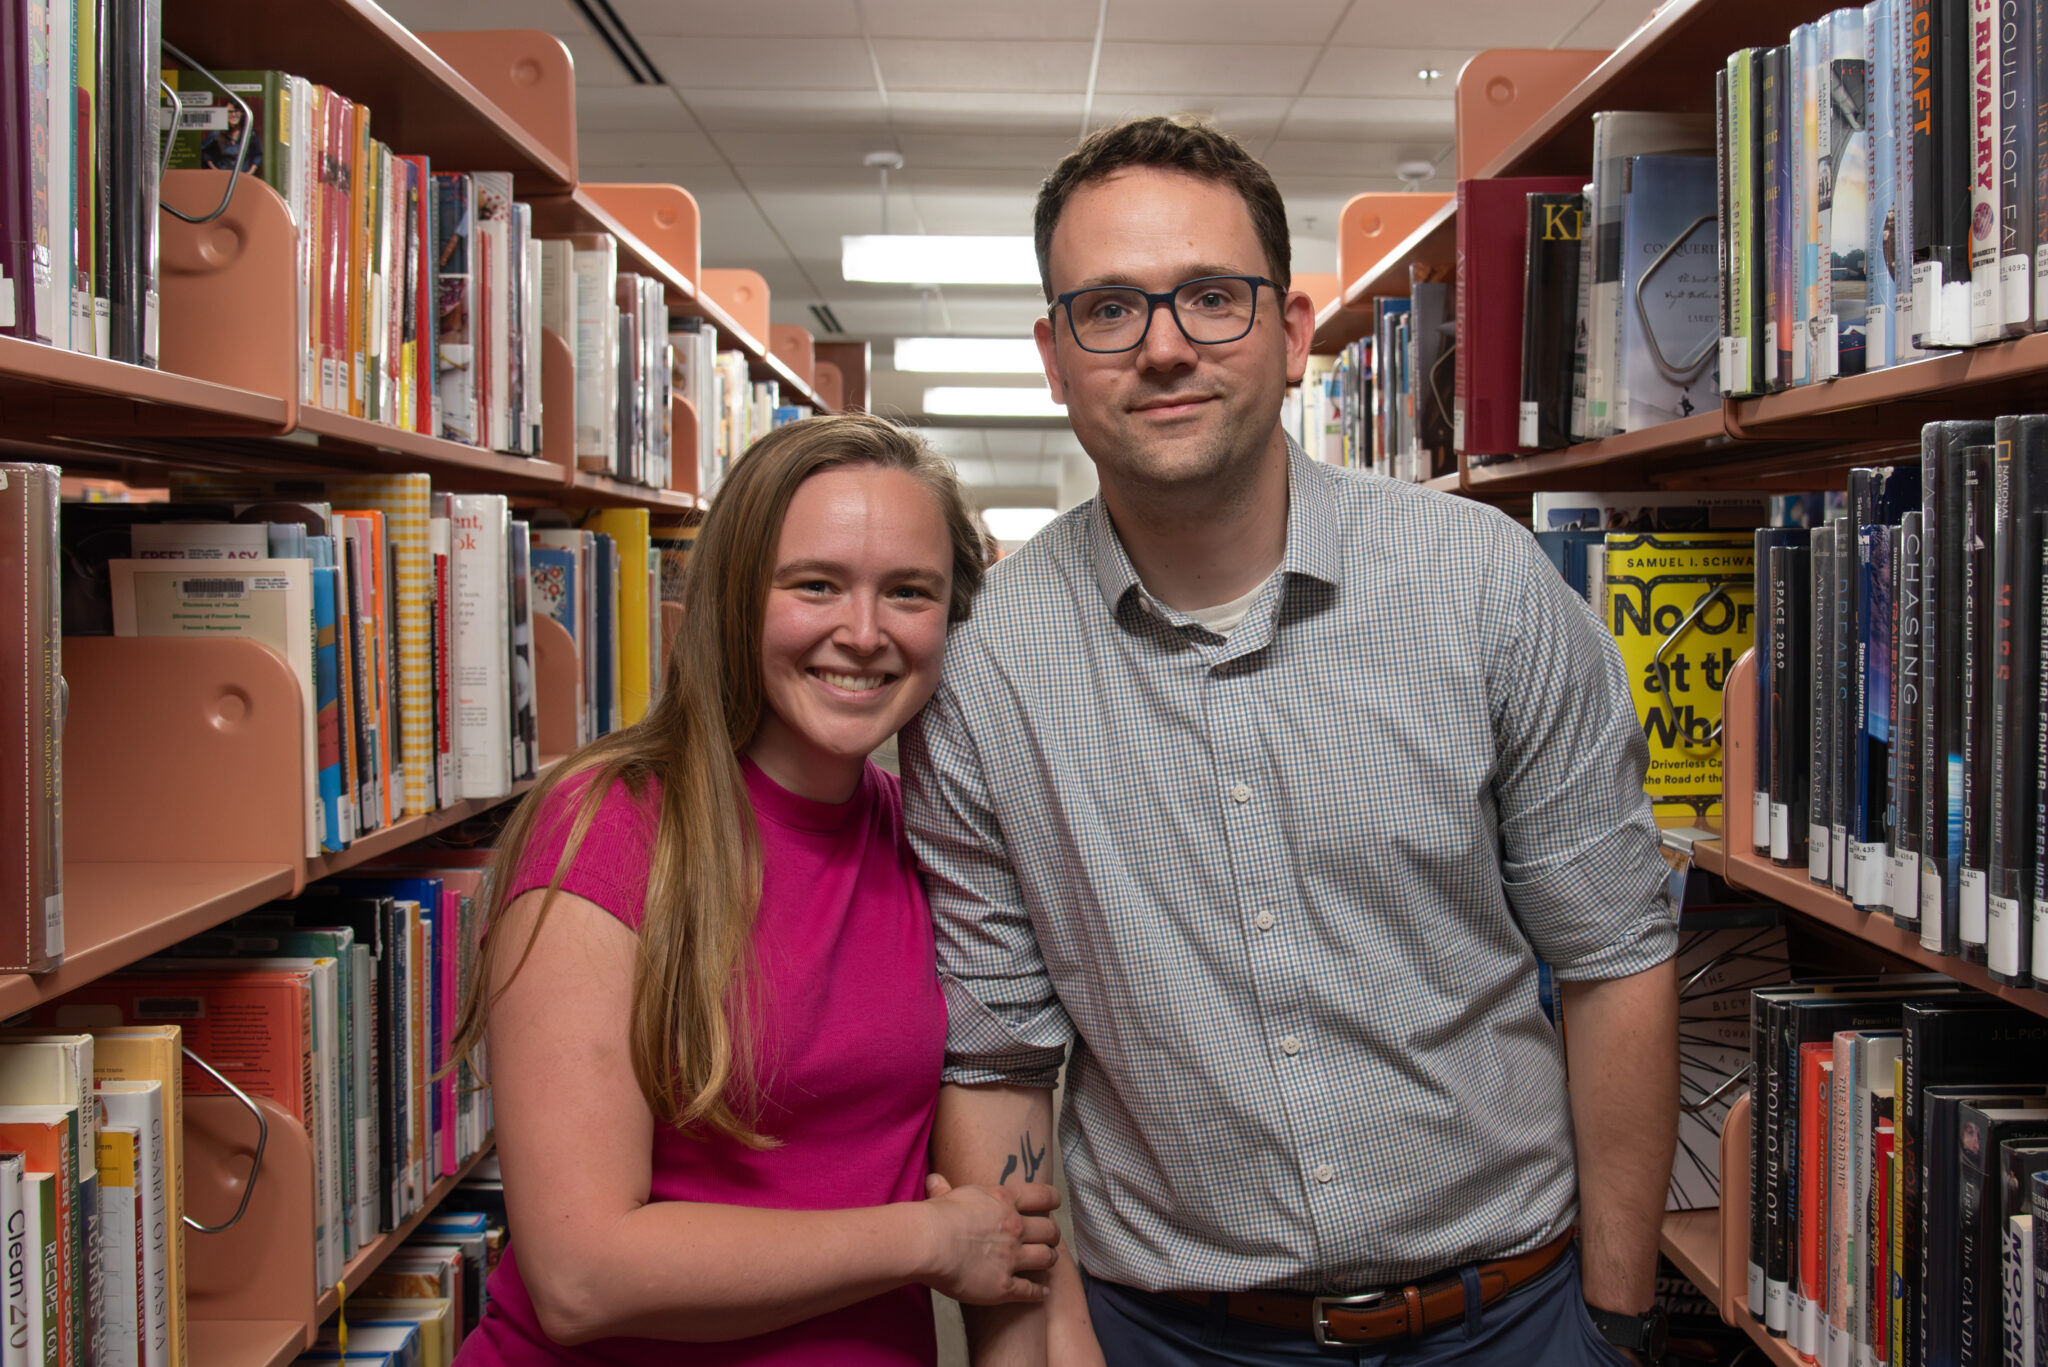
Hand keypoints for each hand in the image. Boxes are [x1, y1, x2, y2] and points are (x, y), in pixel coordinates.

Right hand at [919, 1173, 1061, 1305]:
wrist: (927, 1244)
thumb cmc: (933, 1217)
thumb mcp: (945, 1197)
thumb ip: (945, 1190)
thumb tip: (934, 1180)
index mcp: (1004, 1201)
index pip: (1043, 1196)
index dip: (1052, 1200)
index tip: (1053, 1205)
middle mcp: (1014, 1228)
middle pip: (1050, 1230)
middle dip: (1052, 1235)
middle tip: (1049, 1239)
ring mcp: (1012, 1258)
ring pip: (1046, 1259)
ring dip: (1049, 1260)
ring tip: (1047, 1262)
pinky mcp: (1004, 1286)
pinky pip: (1031, 1291)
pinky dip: (1039, 1294)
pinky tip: (1042, 1294)